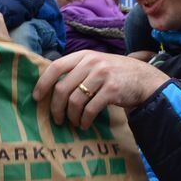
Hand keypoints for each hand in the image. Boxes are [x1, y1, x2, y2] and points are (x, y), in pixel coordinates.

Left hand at [32, 50, 168, 128]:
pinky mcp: (112, 90)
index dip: (43, 83)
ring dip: (71, 116)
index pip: (55, 67)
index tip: (37, 98)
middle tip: (57, 119)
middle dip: (56, 107)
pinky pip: (90, 109)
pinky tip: (84, 125)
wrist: (144, 79)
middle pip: (62, 88)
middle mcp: (91, 62)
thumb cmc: (114, 74)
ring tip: (73, 123)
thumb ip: (76, 70)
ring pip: (74, 101)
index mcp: (84, 55)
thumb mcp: (95, 64)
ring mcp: (102, 75)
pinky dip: (84, 120)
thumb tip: (49, 88)